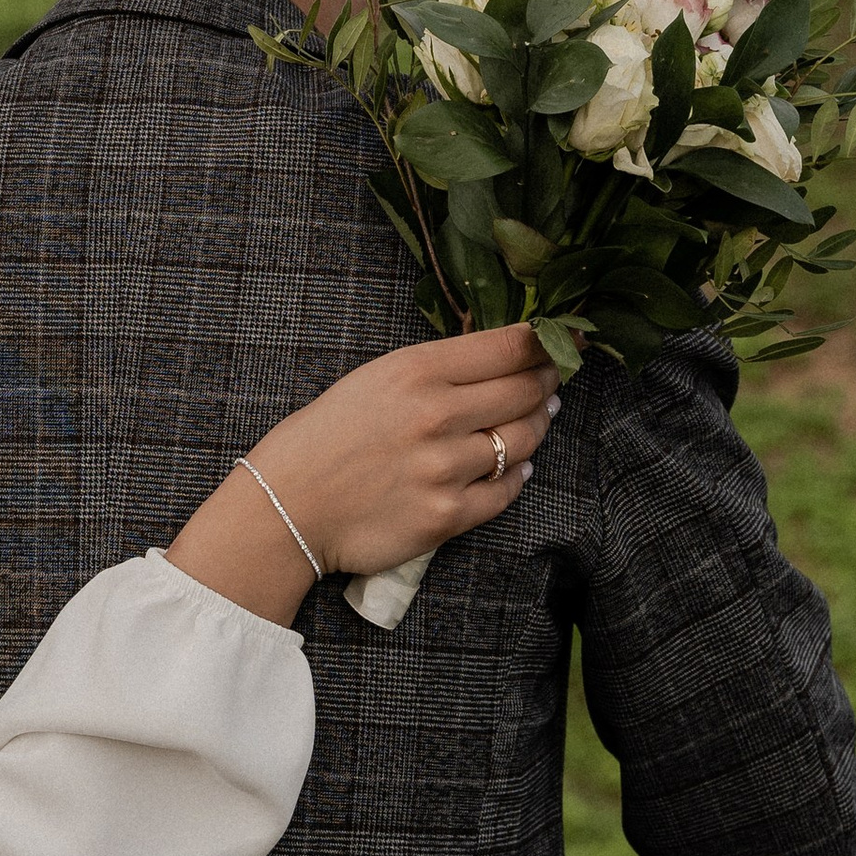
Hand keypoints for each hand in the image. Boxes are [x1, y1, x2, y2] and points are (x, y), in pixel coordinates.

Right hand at [251, 326, 559, 574]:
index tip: (568, 338)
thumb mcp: (374, 379)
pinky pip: (506, 493)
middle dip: (548, 381)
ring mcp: (445, 469)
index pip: (508, 347)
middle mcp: (436, 416)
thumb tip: (500, 357)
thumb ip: (434, 369)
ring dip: (537, 426)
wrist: (287, 506)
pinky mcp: (447, 516)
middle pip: (525, 390)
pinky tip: (517, 469)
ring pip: (524, 441)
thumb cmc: (324, 436)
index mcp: (415, 372)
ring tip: (536, 417)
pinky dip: (518, 478)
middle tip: (554, 378)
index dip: (548, 341)